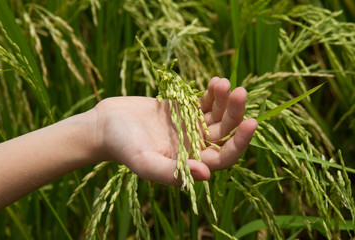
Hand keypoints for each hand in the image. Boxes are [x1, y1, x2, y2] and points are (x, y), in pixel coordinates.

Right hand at [93, 77, 256, 184]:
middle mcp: (195, 146)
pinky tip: (216, 81)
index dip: (239, 143)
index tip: (251, 122)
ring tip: (222, 82)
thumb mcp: (144, 161)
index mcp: (190, 163)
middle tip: (240, 92)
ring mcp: (191, 127)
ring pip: (217, 115)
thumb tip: (206, 175)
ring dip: (225, 100)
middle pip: (224, 133)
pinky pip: (205, 102)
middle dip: (235, 113)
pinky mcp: (184, 110)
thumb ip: (171, 172)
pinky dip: (213, 93)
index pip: (223, 157)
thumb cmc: (123, 146)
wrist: (107, 124)